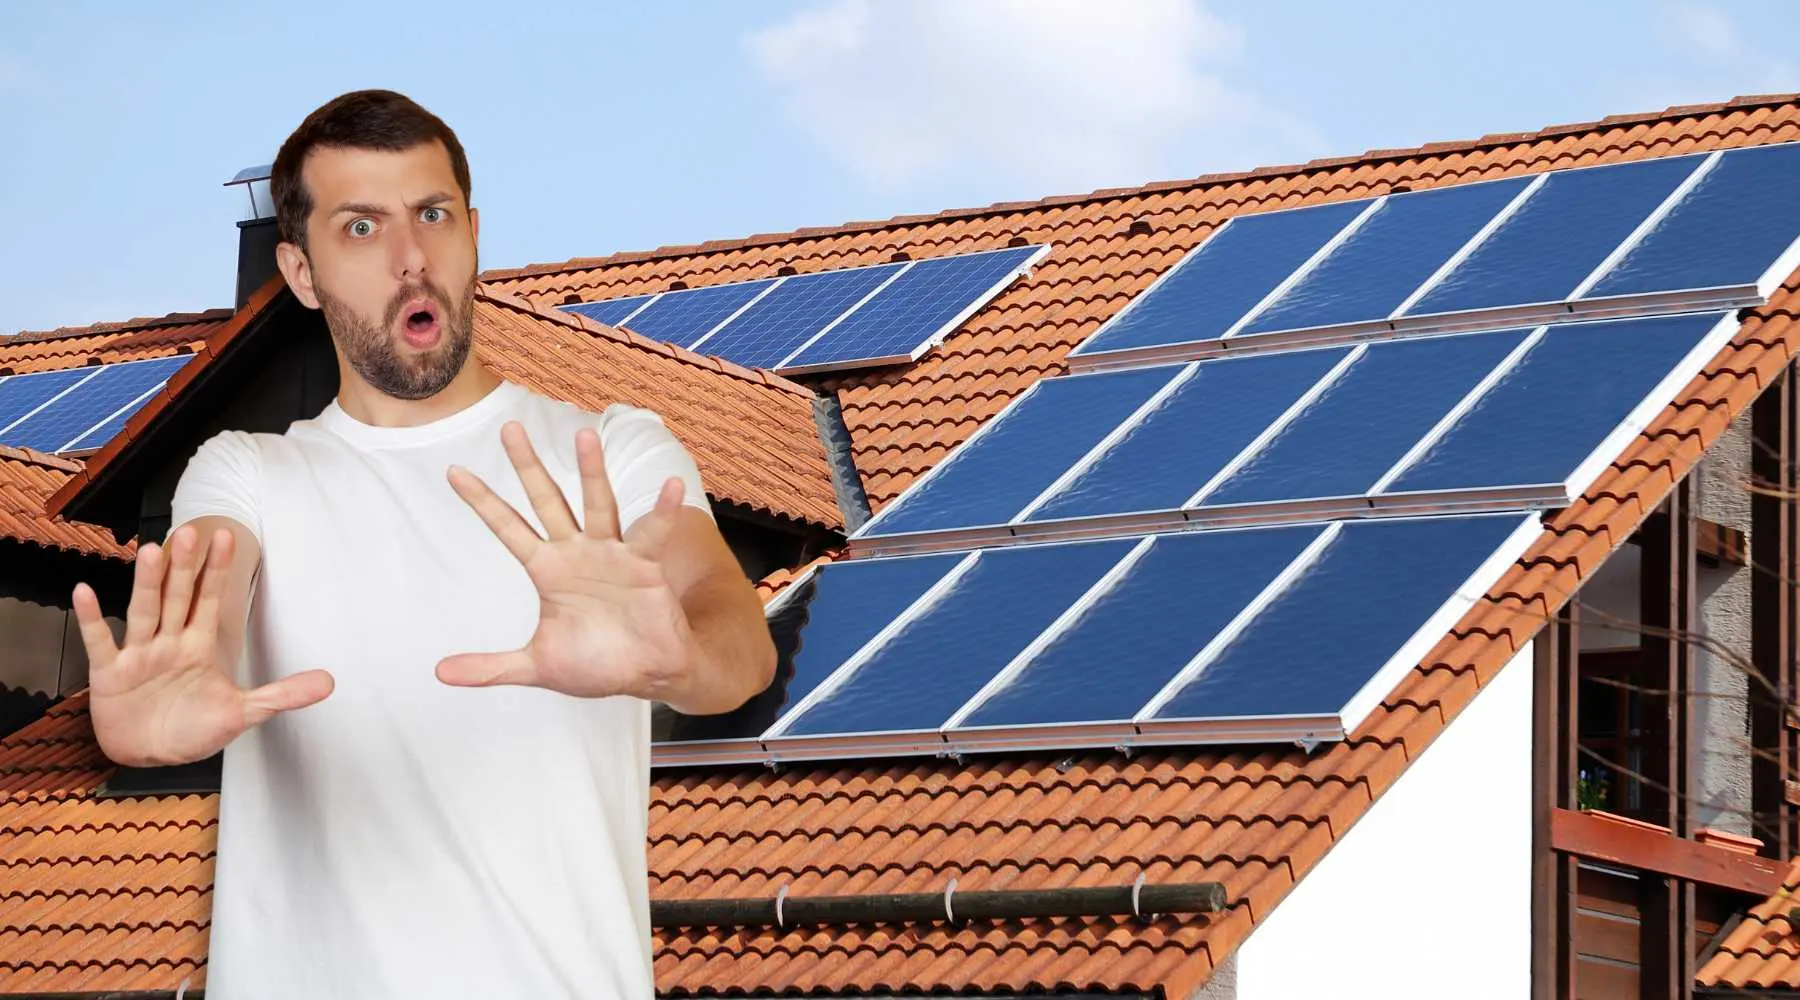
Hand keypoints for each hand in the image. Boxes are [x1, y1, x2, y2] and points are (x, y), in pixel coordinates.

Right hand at [74, 525, 333, 766]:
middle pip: (177, 598)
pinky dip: (92, 619)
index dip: (217, 571)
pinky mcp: (110, 674)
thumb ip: (282, 694)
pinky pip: (100, 642)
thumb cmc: (193, 728)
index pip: (210, 600)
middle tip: (191, 532)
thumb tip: (330, 682)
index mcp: (199, 646)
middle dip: (184, 568)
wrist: (151, 756)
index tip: (226, 538)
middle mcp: (169, 642)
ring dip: (147, 583)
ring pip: (144, 611)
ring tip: (151, 552)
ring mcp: (139, 655)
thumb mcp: (242, 712)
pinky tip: (85, 592)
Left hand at [438, 421, 697, 699]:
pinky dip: (663, 511)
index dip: (483, 502)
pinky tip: (671, 486)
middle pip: (547, 500)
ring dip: (592, 472)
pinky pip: (652, 534)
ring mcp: (612, 554)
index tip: (454, 472)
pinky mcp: (645, 566)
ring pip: (598, 504)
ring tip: (586, 436)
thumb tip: (439, 673)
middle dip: (528, 467)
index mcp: (548, 570)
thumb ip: (491, 667)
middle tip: (509, 428)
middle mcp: (577, 552)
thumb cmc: (596, 665)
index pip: (508, 528)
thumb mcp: (537, 666)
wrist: (647, 677)